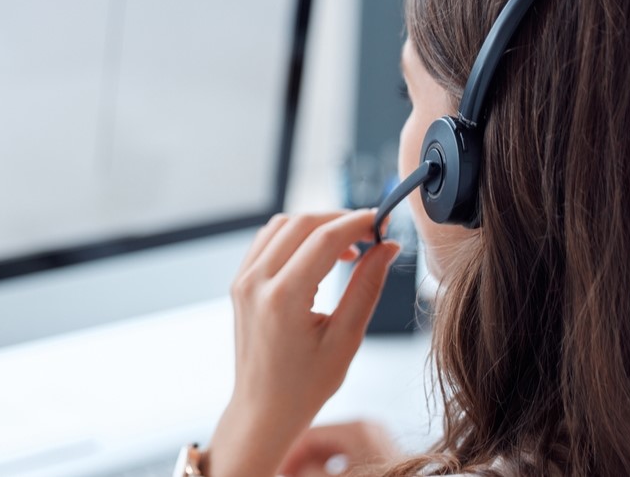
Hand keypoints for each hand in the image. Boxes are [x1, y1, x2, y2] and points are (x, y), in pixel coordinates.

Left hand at [204, 210, 401, 476]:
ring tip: (348, 249)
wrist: (263, 410)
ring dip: (316, 225)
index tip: (384, 223)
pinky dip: (295, 237)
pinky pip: (267, 241)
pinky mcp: (240, 284)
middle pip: (302, 223)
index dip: (359, 223)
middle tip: (371, 233)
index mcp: (283, 298)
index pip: (325, 238)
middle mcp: (257, 282)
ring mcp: (243, 281)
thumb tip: (388, 248)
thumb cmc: (305, 385)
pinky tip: (319, 256)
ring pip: (282, 225)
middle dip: (340, 219)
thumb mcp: (346, 339)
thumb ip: (367, 287)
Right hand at [278, 421, 402, 476]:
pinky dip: (330, 467)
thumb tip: (290, 467)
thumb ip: (308, 470)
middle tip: (283, 473)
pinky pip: (347, 456)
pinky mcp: (382, 454)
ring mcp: (377, 440)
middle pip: (321, 439)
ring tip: (298, 475)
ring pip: (332, 449)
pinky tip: (318, 474)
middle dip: (300, 459)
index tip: (273, 465)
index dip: (288, 452)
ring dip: (313, 464)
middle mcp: (369, 427)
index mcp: (358, 428)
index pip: (310, 433)